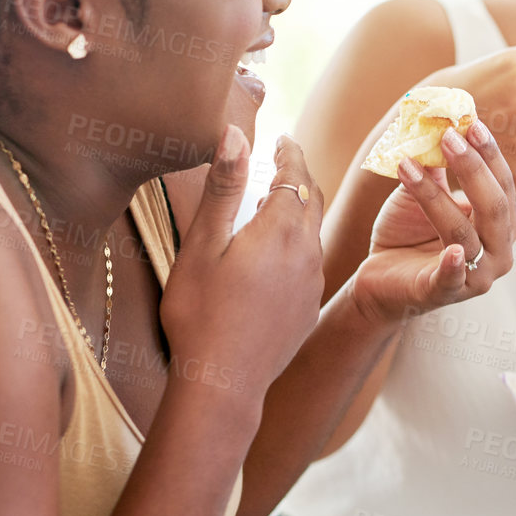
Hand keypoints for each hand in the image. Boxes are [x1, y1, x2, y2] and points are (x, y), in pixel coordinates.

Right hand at [160, 127, 324, 411]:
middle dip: (299, 176)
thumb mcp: (203, 244)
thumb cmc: (202, 312)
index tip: (282, 139)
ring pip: (313, 233)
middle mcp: (307, 252)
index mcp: (282, 229)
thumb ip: (223, 187)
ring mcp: (312, 283)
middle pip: (311, 199)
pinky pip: (310, 264)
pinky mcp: (308, 308)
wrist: (223, 382)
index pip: (295, 174)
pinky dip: (299, 245)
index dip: (289, 152)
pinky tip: (280, 255)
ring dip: (300, 211)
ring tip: (279, 202)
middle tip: (284, 161)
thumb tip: (235, 133)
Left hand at [349, 117, 515, 323]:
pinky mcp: (446, 293)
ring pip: (462, 232)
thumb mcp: (424, 194)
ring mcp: (477, 276)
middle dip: (472, 169)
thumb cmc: (408, 234)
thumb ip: (436, 166)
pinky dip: (455, 265)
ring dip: (435, 197)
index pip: (504, 185)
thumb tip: (438, 122)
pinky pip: (454, 278)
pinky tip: (454, 252)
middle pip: (493, 207)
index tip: (470, 123)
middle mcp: (499, 252)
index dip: (489, 154)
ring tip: (407, 165)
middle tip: (449, 137)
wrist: (379, 278)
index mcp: (502, 225)